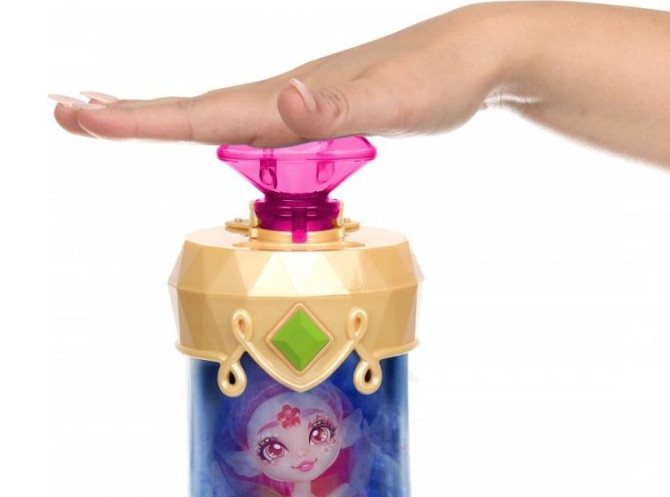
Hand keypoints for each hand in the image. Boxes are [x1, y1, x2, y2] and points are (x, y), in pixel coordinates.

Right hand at [51, 4, 507, 146]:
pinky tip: (214, 136)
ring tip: (112, 119)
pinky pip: (254, 129)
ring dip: (161, 120)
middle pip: (192, 112)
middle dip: (128, 117)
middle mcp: (282, 100)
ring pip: (217, 118)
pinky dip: (217, 130)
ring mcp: (298, 106)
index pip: (197, 115)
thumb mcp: (394, 103)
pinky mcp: (319, 115)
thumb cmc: (437, 80)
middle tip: (65, 113)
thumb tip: (279, 99)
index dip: (136, 121)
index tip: (75, 117)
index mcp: (285, 101)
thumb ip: (338, 110)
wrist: (474, 56)